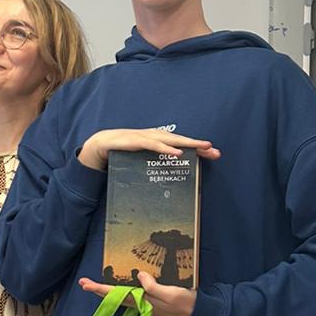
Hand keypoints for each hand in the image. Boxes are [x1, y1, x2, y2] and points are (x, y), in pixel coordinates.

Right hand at [77, 128, 220, 171]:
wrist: (102, 144)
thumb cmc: (124, 151)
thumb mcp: (143, 159)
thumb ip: (155, 164)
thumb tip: (168, 178)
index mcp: (159, 140)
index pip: (182, 144)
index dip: (197, 148)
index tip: (214, 154)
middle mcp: (156, 136)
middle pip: (181, 141)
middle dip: (198, 145)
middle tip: (214, 150)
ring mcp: (147, 137)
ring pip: (172, 140)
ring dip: (188, 144)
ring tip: (203, 147)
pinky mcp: (137, 141)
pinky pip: (155, 145)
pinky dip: (166, 148)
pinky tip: (177, 153)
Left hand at [78, 271, 196, 315]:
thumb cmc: (185, 304)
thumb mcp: (171, 294)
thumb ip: (154, 287)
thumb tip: (139, 276)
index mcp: (143, 301)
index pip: (117, 294)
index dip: (101, 289)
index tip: (86, 285)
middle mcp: (140, 303)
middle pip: (115, 296)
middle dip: (98, 290)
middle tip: (83, 283)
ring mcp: (145, 304)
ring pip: (121, 296)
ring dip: (107, 291)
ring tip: (94, 285)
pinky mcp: (151, 302)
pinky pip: (131, 296)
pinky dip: (121, 291)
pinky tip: (117, 288)